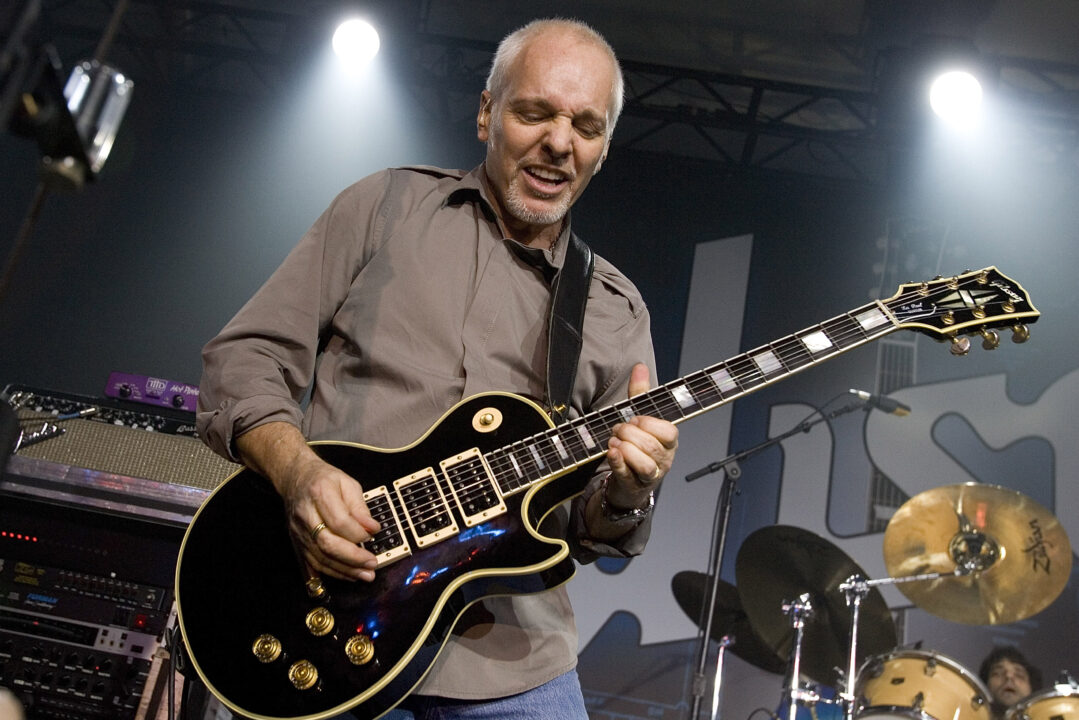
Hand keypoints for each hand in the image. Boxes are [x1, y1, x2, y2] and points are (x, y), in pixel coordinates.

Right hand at [279, 453, 381, 581]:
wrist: (295, 478)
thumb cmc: (325, 479)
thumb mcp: (347, 483)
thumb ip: (360, 507)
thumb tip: (372, 528)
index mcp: (320, 494)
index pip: (339, 521)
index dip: (358, 533)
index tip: (373, 534)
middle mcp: (306, 515)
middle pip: (327, 543)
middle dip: (353, 558)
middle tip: (373, 563)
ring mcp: (299, 531)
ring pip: (320, 558)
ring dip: (345, 570)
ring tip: (366, 574)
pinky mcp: (297, 543)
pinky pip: (314, 563)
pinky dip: (334, 572)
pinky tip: (350, 575)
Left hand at [604, 363, 678, 507]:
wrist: (628, 482)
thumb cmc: (637, 446)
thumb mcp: (640, 418)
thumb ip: (641, 394)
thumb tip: (640, 367)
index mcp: (669, 441)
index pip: (668, 431)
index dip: (648, 423)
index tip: (635, 419)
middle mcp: (664, 459)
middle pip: (652, 445)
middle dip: (629, 434)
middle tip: (617, 430)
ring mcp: (650, 475)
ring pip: (645, 464)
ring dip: (625, 449)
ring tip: (614, 443)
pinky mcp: (633, 486)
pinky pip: (627, 476)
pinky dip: (617, 462)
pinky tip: (610, 452)